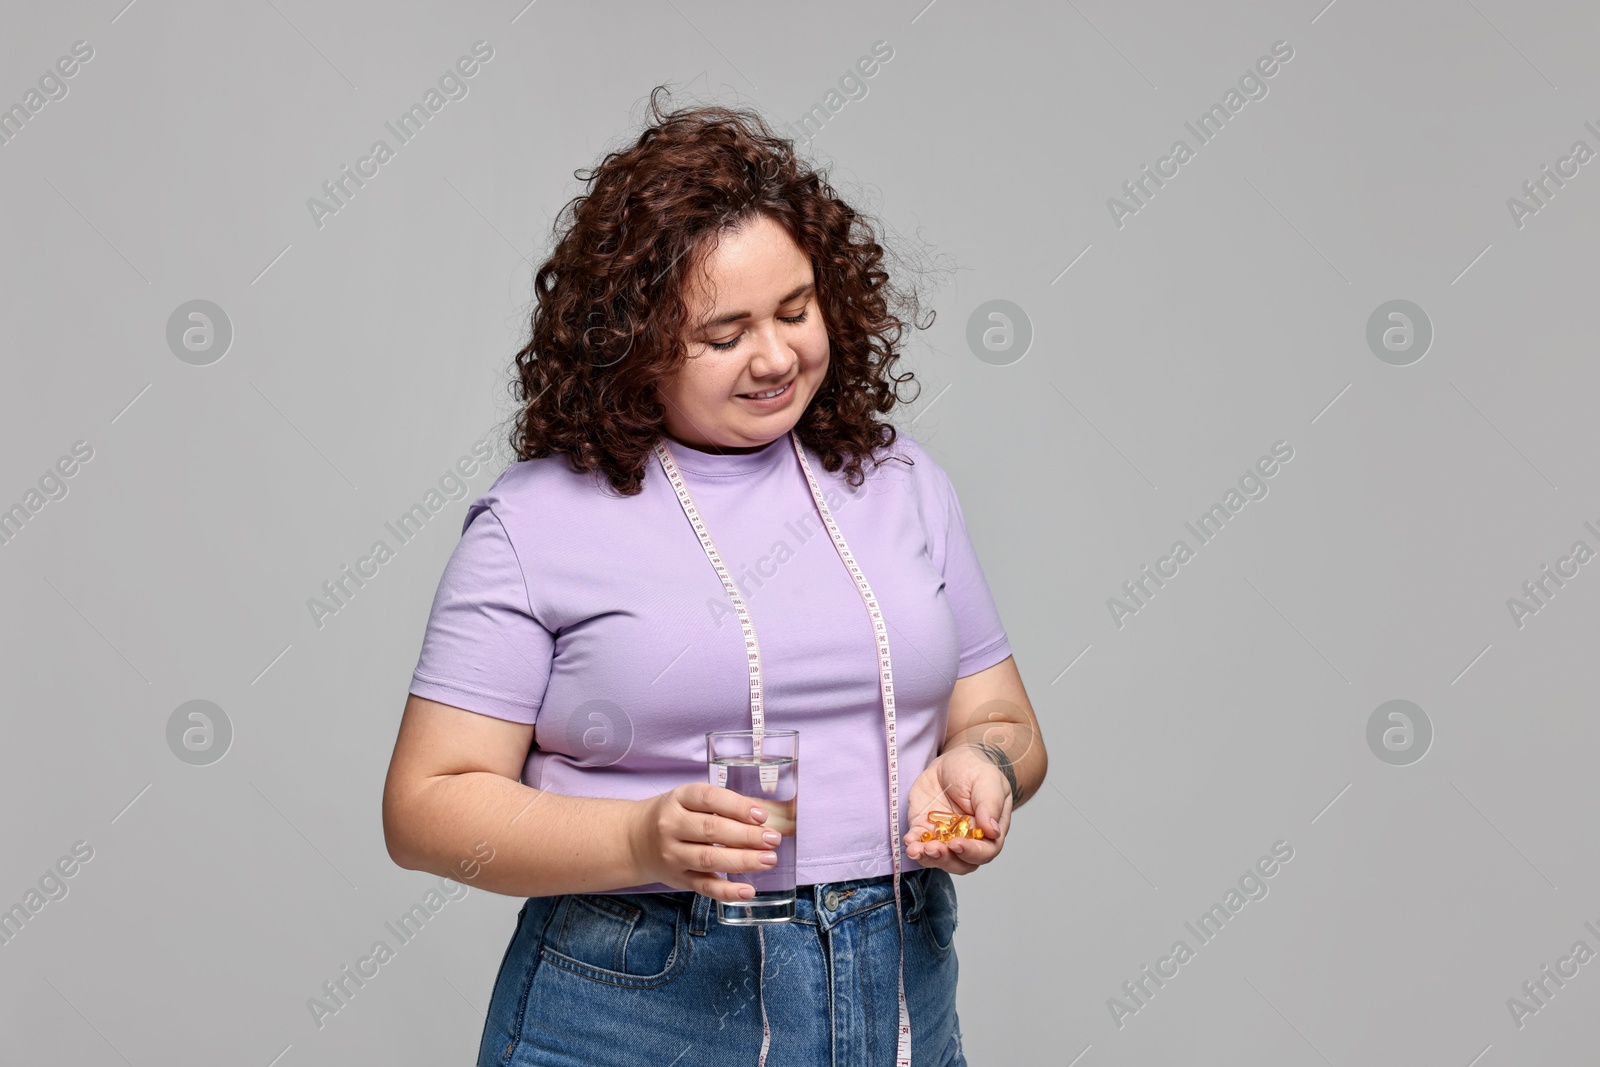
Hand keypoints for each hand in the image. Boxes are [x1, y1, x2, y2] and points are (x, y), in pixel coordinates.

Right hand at [628, 782, 788, 902]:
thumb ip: (722, 805)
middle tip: (773, 839)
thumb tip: (765, 815)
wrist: (634, 840)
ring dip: (742, 861)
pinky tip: (747, 891)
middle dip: (747, 836)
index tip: (762, 816)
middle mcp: (672, 825)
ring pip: (709, 859)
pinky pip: (703, 887)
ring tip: (768, 859)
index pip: (709, 798)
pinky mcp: (678, 878)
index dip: (737, 806)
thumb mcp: (689, 800)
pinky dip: (726, 892)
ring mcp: (673, 854)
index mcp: (679, 798)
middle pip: (712, 831)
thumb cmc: (673, 815)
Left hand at [902, 745, 1013, 874]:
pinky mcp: (924, 829)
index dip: (971, 852)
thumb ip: (990, 806)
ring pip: (938, 858)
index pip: (984, 851)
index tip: (957, 844)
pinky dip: (913, 845)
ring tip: (916, 849)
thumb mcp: (988, 782)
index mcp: (988, 832)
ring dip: (927, 858)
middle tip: (933, 849)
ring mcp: (944, 836)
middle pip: (960, 862)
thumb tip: (993, 832)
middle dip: (946, 859)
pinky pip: (919, 843)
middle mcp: (967, 839)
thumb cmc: (976, 770)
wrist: (952, 761)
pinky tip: (909, 841)